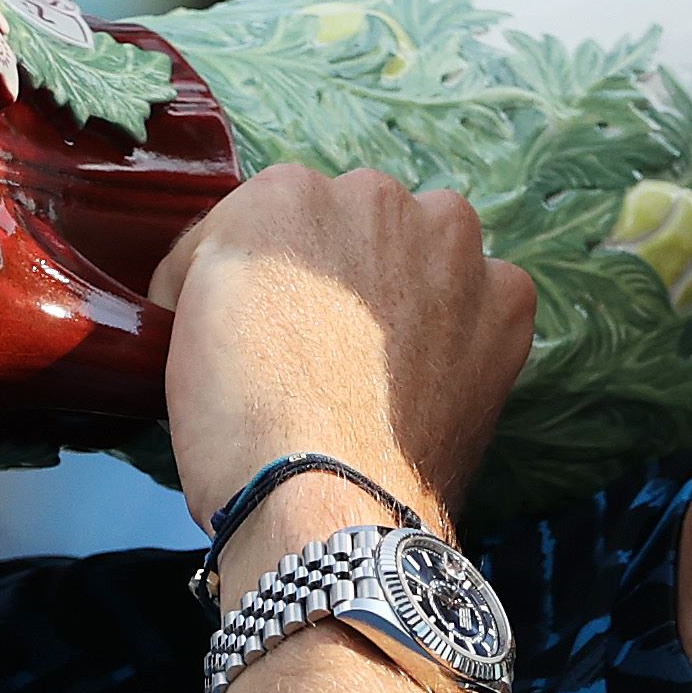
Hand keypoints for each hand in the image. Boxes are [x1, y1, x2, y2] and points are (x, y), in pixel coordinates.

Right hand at [151, 164, 534, 540]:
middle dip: (344, 270)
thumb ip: (221, 266)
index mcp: (284, 192)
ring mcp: (450, 247)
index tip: (267, 321)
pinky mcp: (505, 302)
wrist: (322, 499)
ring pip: (429, 248)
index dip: (271, 275)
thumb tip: (246, 279)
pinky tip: (435, 374)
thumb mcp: (186, 320)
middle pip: (357, 225)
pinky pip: (488, 295)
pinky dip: (469, 326)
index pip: (276, 219)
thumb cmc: (240, 425)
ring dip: (414, 283)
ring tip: (384, 360)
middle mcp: (375, 197)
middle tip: (328, 342)